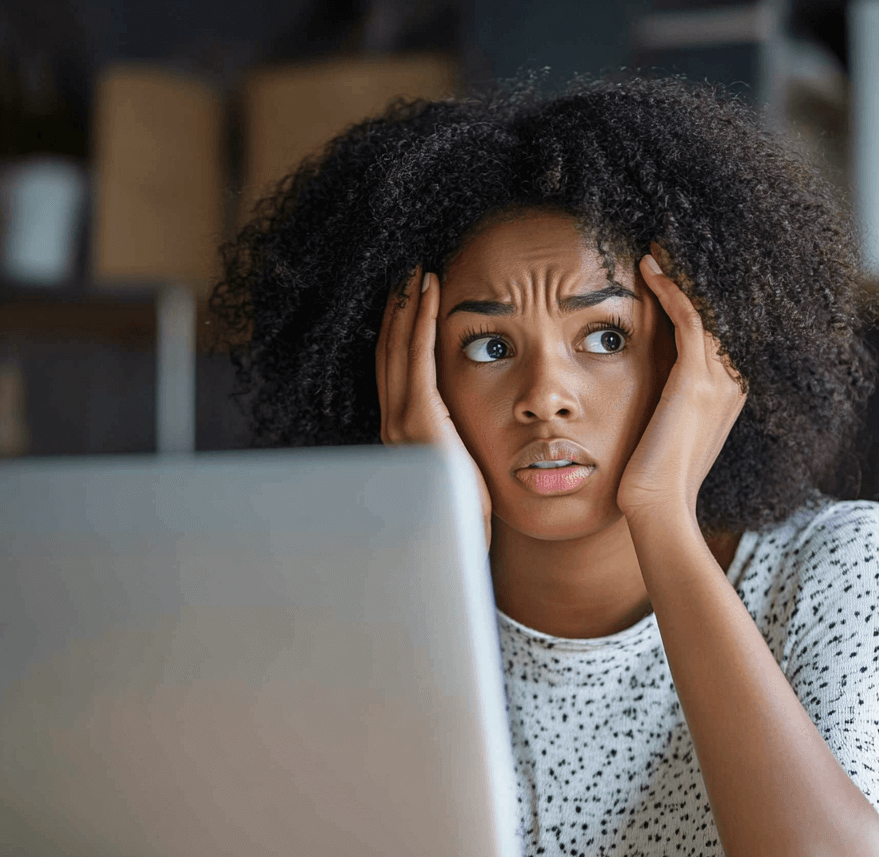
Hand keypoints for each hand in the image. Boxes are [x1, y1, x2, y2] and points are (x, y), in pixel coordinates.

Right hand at [376, 266, 492, 547]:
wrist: (459, 540)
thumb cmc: (467, 510)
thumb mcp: (457, 466)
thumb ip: (453, 441)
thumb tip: (467, 428)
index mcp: (402, 432)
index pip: (396, 370)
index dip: (400, 332)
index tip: (410, 301)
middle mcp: (393, 422)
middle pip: (390, 352)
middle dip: (397, 310)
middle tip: (408, 274)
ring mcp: (400, 420)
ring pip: (398, 348)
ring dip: (406, 307)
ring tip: (417, 273)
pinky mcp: (417, 419)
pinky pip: (417, 358)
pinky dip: (420, 322)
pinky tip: (428, 294)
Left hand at [617, 245, 746, 526]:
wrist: (659, 507)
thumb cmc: (654, 477)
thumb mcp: (669, 430)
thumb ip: (670, 401)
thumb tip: (651, 383)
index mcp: (729, 392)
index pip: (719, 329)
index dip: (698, 294)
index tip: (673, 267)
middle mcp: (733, 381)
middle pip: (721, 310)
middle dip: (694, 274)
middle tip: (666, 243)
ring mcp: (719, 380)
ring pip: (708, 305)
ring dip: (681, 271)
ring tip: (656, 244)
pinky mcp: (695, 380)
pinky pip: (689, 318)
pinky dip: (669, 288)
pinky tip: (647, 268)